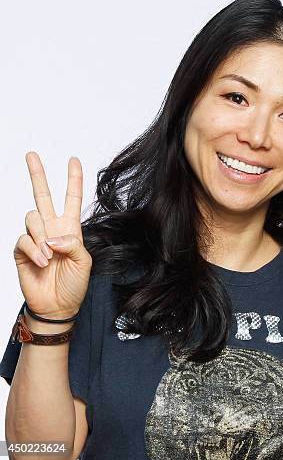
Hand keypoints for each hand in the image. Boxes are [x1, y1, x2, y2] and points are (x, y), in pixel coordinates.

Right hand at [13, 152, 91, 318]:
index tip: (74, 160)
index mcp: (70, 228)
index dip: (73, 180)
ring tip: (50, 258)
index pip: (71, 199)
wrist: (57, 305)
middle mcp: (51, 229)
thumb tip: (52, 236)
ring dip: (42, 237)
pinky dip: (34, 250)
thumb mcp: (84, 261)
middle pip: (42, 196)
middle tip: (32, 155)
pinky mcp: (21, 250)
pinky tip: (41, 262)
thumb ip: (72, 243)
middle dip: (37, 175)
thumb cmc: (74, 284)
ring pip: (32, 217)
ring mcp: (35, 238)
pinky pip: (23, 239)